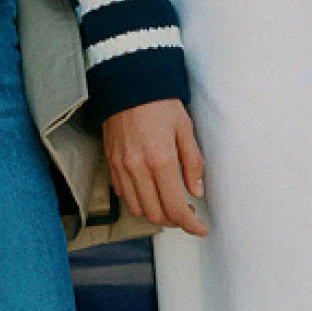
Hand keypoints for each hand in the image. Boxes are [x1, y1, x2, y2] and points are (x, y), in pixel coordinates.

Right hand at [104, 99, 207, 235]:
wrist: (128, 81)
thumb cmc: (159, 102)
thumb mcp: (185, 128)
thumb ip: (193, 163)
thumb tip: (196, 191)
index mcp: (160, 160)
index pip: (176, 208)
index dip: (191, 225)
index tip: (201, 229)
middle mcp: (137, 168)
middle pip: (155, 215)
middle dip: (175, 222)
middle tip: (189, 214)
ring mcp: (121, 167)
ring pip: (137, 209)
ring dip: (155, 214)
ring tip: (170, 204)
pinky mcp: (111, 162)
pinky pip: (123, 194)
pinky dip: (138, 201)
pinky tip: (150, 191)